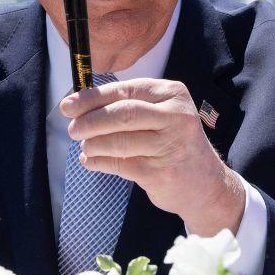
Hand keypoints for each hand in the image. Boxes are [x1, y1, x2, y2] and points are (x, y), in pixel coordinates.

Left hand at [60, 79, 244, 236]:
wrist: (206, 184)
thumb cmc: (174, 143)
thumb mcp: (161, 115)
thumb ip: (127, 106)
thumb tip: (77, 104)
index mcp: (173, 94)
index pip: (125, 90)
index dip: (92, 98)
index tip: (69, 105)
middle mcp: (176, 116)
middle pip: (122, 113)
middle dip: (90, 121)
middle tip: (73, 129)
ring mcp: (170, 145)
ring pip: (119, 140)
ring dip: (93, 144)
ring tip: (85, 147)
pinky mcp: (161, 172)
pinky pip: (120, 164)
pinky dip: (99, 162)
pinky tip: (91, 161)